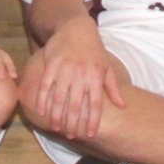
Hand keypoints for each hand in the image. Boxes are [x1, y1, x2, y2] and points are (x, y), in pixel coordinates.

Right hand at [23, 20, 124, 142]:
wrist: (76, 27)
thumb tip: (123, 106)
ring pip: (59, 98)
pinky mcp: (52, 64)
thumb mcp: (106, 66)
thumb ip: (113, 87)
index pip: (95, 104)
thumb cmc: (94, 49)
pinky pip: (46, 85)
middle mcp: (81, 74)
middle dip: (73, 123)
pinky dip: (42, 99)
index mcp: (96, 76)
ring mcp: (65, 69)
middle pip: (76, 105)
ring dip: (57, 115)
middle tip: (71, 136)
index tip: (90, 134)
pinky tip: (41, 111)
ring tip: (56, 127)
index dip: (93, 121)